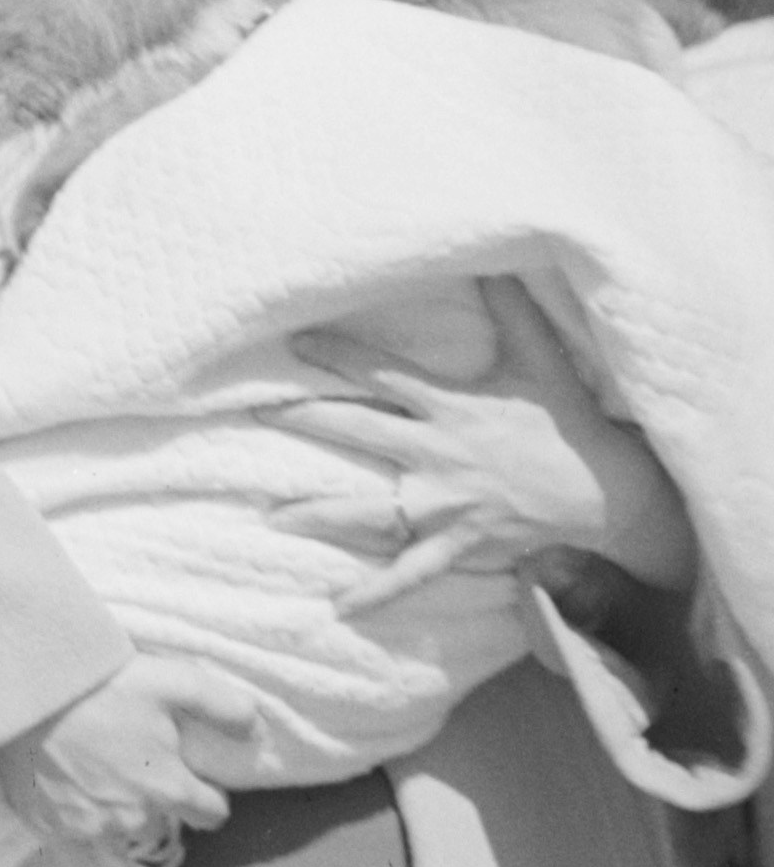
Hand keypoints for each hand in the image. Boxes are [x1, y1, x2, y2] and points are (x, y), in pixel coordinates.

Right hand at [0, 655, 263, 847]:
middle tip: (127, 753)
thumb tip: (257, 731)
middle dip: (152, 793)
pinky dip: (71, 806)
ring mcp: (88, 828)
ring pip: (116, 824)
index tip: (185, 771)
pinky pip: (72, 826)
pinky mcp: (48, 827)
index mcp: (169, 790)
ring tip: (89, 760)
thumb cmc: (99, 686)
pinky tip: (60, 773)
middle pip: (160, 817)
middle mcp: (134, 820)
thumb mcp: (169, 681)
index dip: (204, 792)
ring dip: (111, 801)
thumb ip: (222, 707)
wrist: (19, 692)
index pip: (212, 814)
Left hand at [289, 279, 694, 610]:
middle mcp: (439, 454)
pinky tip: (341, 607)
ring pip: (373, 509)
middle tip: (257, 413)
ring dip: (321, 513)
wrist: (609, 494)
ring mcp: (447, 504)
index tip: (294, 340)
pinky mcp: (460, 544)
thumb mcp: (541, 358)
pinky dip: (379, 592)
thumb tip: (496, 258)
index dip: (338, 355)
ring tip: (272, 515)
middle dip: (307, 419)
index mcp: (451, 407)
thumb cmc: (567, 423)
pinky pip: (413, 572)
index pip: (382, 374)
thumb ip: (512, 308)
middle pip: (359, 431)